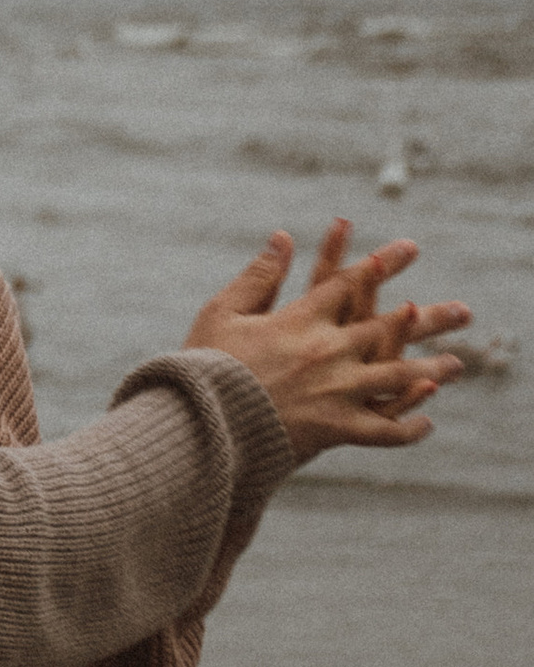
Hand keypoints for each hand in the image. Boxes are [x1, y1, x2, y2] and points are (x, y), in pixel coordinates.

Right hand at [187, 219, 469, 459]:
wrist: (203, 423)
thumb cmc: (205, 365)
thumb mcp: (224, 311)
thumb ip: (259, 275)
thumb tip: (284, 236)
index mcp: (301, 320)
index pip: (348, 284)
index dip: (380, 265)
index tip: (407, 250)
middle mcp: (328, 351)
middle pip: (387, 328)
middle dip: (426, 318)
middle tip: (462, 311)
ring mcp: (337, 391)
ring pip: (397, 378)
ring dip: (430, 370)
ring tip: (455, 365)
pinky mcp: (337, 429)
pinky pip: (385, 430)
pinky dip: (409, 426)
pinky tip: (428, 422)